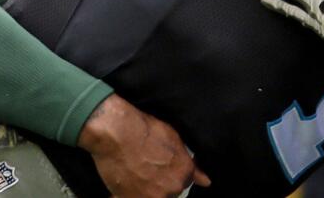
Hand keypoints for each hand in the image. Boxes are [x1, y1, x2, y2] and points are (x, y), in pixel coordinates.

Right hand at [78, 93, 209, 197]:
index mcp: (184, 173)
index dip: (173, 171)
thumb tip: (207, 182)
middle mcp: (172, 188)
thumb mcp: (175, 140)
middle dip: (161, 181)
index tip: (163, 165)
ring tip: (136, 172)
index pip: (186, 180)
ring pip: (153, 196)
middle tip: (147, 167)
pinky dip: (130, 192)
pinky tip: (127, 179)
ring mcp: (151, 197)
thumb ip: (192, 166)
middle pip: (170, 190)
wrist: (116, 133)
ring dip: (146, 188)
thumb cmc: (146, 131)